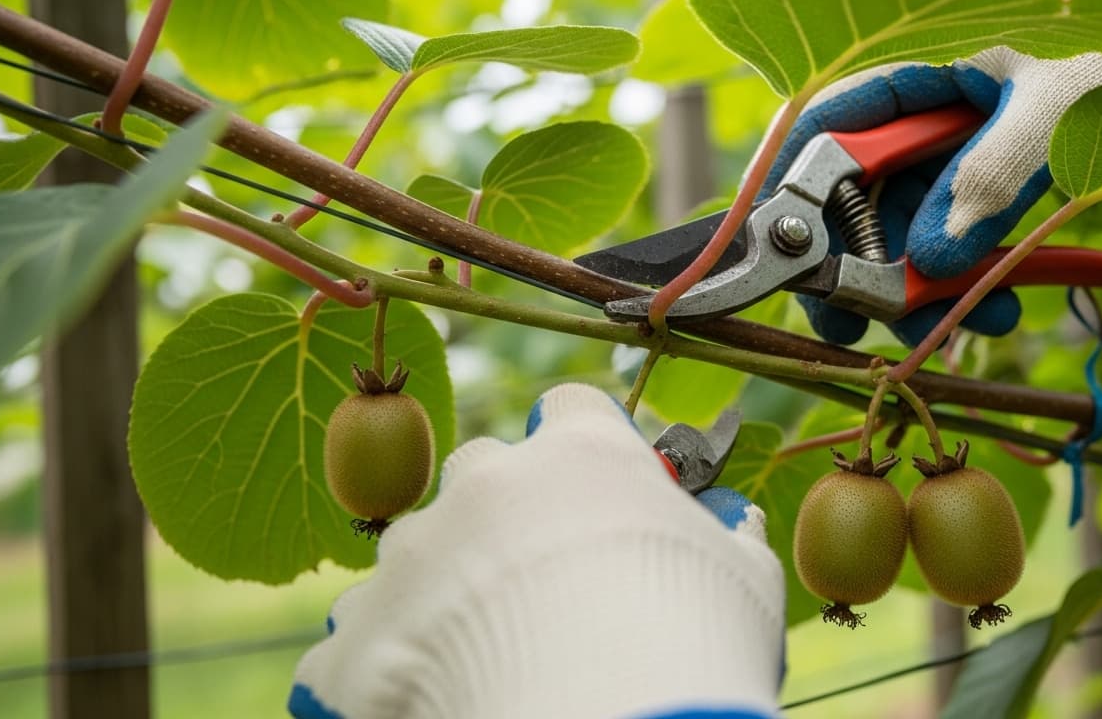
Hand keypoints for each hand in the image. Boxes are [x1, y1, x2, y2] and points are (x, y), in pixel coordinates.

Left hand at [289, 384, 784, 718]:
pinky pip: (358, 634)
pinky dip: (385, 658)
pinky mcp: (360, 634)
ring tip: (482, 648)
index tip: (597, 489)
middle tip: (541, 577)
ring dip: (441, 584)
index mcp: (578, 455)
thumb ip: (725, 534)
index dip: (584, 448)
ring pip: (414, 550)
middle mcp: (484, 484)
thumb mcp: (743, 578)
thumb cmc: (695, 641)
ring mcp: (412, 557)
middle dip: (503, 513)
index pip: (570, 411)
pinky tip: (426, 690)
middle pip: (481, 470)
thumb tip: (729, 522)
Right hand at [759, 0, 1101, 345]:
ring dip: (932, 290)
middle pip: (861, 199)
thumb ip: (988, 182)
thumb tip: (928, 266)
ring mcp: (954, 151)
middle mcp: (925, 111)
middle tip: (871, 327)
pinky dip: (976, 282)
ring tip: (982, 320)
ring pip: (908, 234)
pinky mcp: (986, 185)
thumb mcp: (1057, 113)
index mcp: (922, 62)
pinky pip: (959, 243)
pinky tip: (1008, 307)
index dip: (797, 194)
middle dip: (868, 268)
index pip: (830, 124)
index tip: (794, 261)